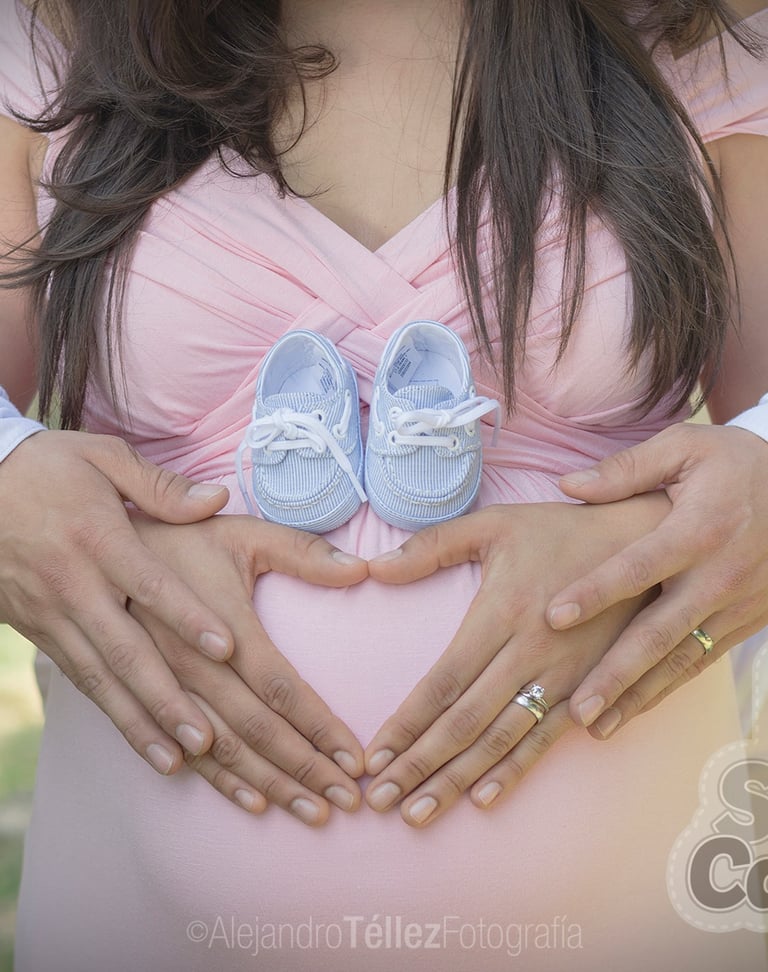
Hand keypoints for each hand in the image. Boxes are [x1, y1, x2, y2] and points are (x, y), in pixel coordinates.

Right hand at [0, 429, 362, 800]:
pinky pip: (100, 697)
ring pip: (128, 691)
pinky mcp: (58, 644)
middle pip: (155, 662)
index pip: (157, 589)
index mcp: (109, 543)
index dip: (191, 618)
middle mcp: (90, 593)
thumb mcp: (105, 460)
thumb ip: (164, 487)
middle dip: (219, 709)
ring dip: (178, 732)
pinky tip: (170, 762)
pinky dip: (136, 731)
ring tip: (231, 771)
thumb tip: (216, 496)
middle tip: (277, 748)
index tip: (231, 649)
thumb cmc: (51, 475)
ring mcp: (71, 625)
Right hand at [129, 514, 367, 824]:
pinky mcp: (135, 696)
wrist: (89, 541)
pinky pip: (172, 748)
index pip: (281, 687)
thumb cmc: (180, 536)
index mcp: (224, 624)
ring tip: (308, 813)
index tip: (356, 760)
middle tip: (345, 802)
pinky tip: (244, 801)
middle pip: (255, 729)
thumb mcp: (242, 533)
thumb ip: (303, 551)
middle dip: (303, 769)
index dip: (320, 726)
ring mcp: (159, 684)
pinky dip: (212, 778)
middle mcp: (191, 662)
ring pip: (218, 749)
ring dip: (265, 783)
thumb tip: (364, 568)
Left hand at [363, 496, 667, 826]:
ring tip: (417, 813)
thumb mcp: (494, 524)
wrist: (646, 543)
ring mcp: (565, 676)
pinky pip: (549, 739)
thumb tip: (373, 567)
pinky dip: (515, 771)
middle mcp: (530, 652)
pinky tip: (484, 799)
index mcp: (501, 613)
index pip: (442, 682)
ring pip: (500, 739)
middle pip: (464, 721)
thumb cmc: (561, 531)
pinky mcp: (591, 688)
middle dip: (418, 765)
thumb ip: (432, 546)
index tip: (371, 758)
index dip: (405, 724)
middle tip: (378, 801)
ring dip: (456, 779)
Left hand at [548, 423, 767, 738]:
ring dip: (638, 695)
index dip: (596, 591)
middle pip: (660, 632)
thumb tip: (567, 485)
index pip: (640, 566)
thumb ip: (628, 469)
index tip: (554, 616)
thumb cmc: (738, 464)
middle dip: (617, 673)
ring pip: (681, 660)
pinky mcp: (745, 623)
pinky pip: (700, 661)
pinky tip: (632, 709)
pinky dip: (666, 689)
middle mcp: (718, 576)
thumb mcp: (688, 447)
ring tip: (596, 727)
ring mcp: (736, 606)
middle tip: (577, 708)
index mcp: (699, 529)